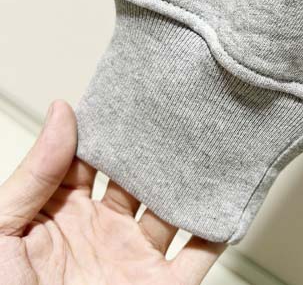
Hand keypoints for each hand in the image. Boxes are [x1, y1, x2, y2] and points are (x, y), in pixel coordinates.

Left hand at [0, 100, 225, 284]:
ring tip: (204, 152)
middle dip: (155, 152)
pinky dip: (215, 233)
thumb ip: (34, 173)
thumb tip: (61, 112)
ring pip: (171, 212)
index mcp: (64, 213)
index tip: (132, 102)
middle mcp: (104, 231)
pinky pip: (197, 258)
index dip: (110, 131)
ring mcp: (134, 258)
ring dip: (188, 186)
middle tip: (175, 118)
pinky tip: (222, 206)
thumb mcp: (2, 231)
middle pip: (138, 181)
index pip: (94, 159)